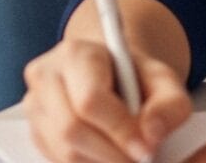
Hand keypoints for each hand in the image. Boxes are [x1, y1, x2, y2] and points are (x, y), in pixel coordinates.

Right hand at [23, 11, 192, 162]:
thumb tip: (151, 134)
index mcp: (76, 54)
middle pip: (70, 129)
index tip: (146, 151)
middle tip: (140, 161)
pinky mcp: (35, 131)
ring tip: (126, 157)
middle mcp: (46, 75)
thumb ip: (170, 105)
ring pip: (63, 150)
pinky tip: (108, 157)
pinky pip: (59, 160)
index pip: (90, 100)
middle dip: (111, 155)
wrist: (111, 76)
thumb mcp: (164, 81)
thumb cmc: (134, 77)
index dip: (119, 130)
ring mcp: (35, 105)